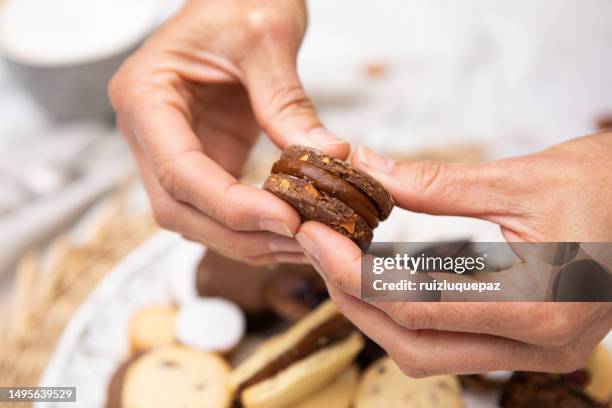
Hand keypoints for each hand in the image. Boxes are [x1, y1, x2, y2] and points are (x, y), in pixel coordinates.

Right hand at [109, 0, 348, 264]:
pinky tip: (291, 228)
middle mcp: (147, 130)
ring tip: (302, 244)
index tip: (286, 219)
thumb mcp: (265, 38)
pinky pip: (218, 206)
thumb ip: (288, 103)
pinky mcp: (202, 157)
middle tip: (299, 242)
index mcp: (145, 96)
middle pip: (178, 209)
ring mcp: (172, 148)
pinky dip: (252, 224)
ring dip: (246, 238)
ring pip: (194, 218)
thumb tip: (329, 159)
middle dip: (239, 233)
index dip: (230, 205)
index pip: (178, 171)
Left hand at [295, 132, 611, 375]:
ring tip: (341, 260)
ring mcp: (536, 352)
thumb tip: (367, 168)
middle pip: (411, 343)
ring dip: (375, 310)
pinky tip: (384, 274)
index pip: (413, 305)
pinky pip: (450, 341)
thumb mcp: (519, 179)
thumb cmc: (608, 186)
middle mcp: (538, 347)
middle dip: (352, 297)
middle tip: (318, 249)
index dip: (350, 271)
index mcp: (539, 310)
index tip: (313, 235)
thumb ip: (435, 183)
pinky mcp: (529, 342)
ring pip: (426, 352)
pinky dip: (407, 313)